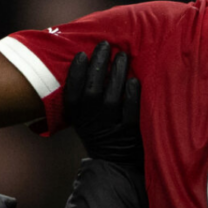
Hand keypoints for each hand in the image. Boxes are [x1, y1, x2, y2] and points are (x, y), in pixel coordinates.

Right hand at [64, 41, 142, 164]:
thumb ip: (83, 94)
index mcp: (76, 116)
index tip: (82, 53)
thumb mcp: (84, 116)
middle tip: (106, 45)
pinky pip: (130, 111)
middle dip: (99, 64)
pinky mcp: (128, 134)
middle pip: (93, 89)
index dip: (76, 71)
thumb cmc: (99, 130)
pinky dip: (131, 95)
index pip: (73, 90)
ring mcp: (109, 128)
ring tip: (122, 56)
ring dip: (117, 74)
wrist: (114, 163)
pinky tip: (134, 80)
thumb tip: (86, 59)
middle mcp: (90, 121)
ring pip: (112, 97)